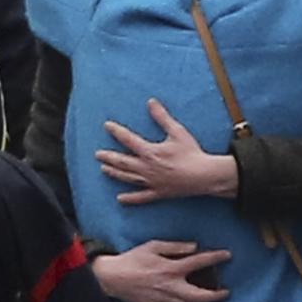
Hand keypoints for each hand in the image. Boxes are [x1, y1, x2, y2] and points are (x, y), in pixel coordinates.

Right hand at [92, 240, 230, 301]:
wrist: (112, 279)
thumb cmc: (133, 259)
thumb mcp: (153, 246)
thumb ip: (176, 247)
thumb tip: (194, 247)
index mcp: (170, 268)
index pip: (199, 262)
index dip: (215, 257)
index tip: (227, 255)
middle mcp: (170, 287)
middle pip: (200, 295)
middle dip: (215, 295)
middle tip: (226, 292)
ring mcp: (164, 301)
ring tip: (213, 297)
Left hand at [96, 98, 237, 203]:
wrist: (204, 175)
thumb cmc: (191, 152)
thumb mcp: (177, 131)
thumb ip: (162, 117)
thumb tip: (151, 102)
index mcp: (150, 152)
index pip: (128, 139)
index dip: (116, 131)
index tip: (107, 126)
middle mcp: (146, 168)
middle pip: (122, 162)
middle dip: (109, 157)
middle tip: (97, 154)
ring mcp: (151, 182)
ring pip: (128, 178)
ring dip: (114, 173)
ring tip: (104, 169)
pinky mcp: (158, 193)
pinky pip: (141, 197)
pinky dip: (130, 198)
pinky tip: (120, 199)